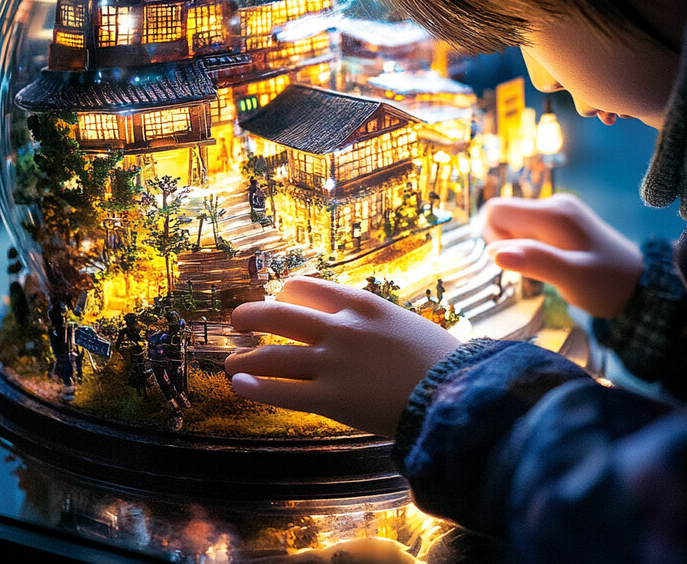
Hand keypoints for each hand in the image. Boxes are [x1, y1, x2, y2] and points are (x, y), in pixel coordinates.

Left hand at [225, 276, 460, 437]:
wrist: (457, 391)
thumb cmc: (438, 357)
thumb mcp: (401, 321)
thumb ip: (369, 319)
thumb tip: (349, 320)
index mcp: (358, 303)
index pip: (303, 286)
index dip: (285, 294)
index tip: (280, 303)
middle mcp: (339, 327)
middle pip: (277, 314)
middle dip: (251, 316)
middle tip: (237, 321)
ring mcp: (332, 363)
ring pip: (272, 355)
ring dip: (244, 358)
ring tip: (230, 363)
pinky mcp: (331, 400)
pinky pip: (282, 392)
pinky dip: (255, 386)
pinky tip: (239, 385)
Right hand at [481, 193, 642, 317]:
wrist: (642, 285)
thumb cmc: (607, 286)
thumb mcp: (572, 279)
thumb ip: (535, 262)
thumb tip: (494, 253)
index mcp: (552, 214)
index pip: (495, 211)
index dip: (493, 238)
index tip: (515, 262)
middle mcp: (554, 204)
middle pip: (503, 215)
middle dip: (506, 244)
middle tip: (534, 269)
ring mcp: (559, 210)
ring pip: (515, 223)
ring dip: (519, 248)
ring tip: (548, 268)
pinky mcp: (562, 220)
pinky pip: (529, 228)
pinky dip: (531, 247)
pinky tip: (553, 263)